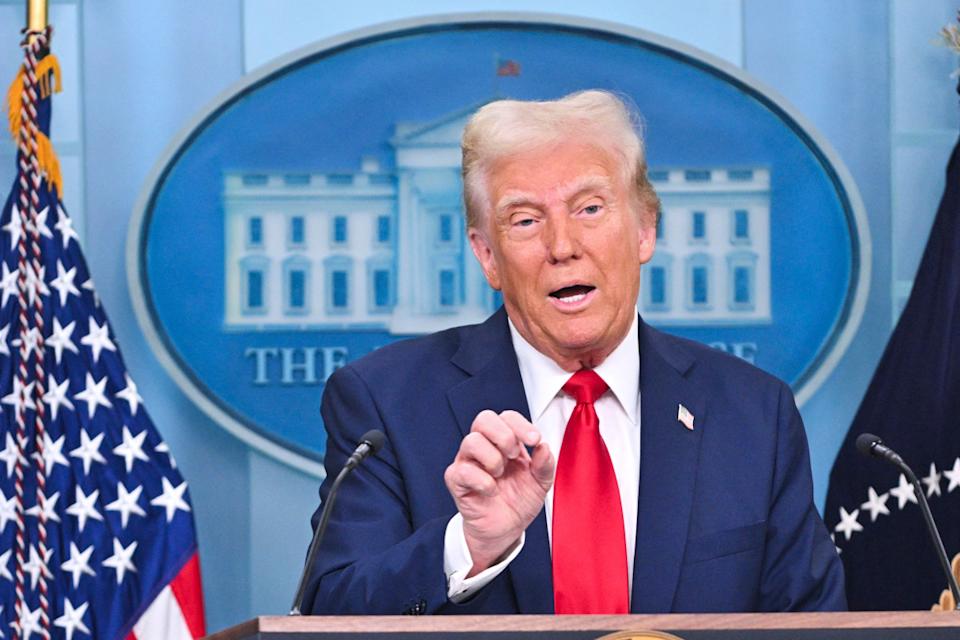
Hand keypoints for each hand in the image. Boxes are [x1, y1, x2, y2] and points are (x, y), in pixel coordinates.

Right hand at [444, 410, 554, 575]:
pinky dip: (483, 481)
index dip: (521, 424)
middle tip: (514, 455)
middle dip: (504, 435)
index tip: (534, 440)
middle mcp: (484, 446)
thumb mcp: (540, 482)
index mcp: (504, 442)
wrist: (506, 529)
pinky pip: (463, 471)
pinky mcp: (456, 480)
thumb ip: (545, 464)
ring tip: (500, 475)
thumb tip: (543, 447)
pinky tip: (492, 491)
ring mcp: (467, 461)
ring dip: (493, 459)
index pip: (507, 417)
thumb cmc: (518, 500)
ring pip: (471, 441)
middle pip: (484, 419)